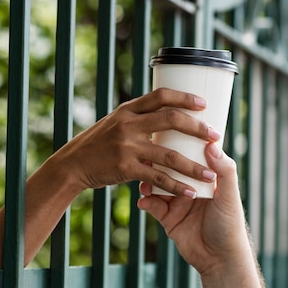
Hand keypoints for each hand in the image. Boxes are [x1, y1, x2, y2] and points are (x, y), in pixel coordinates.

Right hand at [50, 88, 219, 196]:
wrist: (71, 166)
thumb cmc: (96, 146)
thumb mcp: (114, 124)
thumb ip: (138, 120)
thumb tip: (166, 115)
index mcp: (128, 110)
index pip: (161, 95)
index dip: (185, 97)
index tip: (204, 103)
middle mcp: (128, 123)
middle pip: (171, 119)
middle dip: (198, 127)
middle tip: (216, 135)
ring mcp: (127, 146)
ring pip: (169, 154)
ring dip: (193, 165)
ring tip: (210, 174)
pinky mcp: (126, 168)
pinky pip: (158, 178)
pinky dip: (176, 186)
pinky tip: (190, 192)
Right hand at [137, 142, 251, 275]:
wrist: (220, 259)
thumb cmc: (230, 224)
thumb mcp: (228, 195)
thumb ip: (224, 170)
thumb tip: (212, 144)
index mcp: (205, 179)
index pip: (190, 157)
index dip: (178, 146)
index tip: (165, 136)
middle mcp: (190, 188)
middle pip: (170, 169)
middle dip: (157, 164)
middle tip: (147, 159)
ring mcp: (178, 203)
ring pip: (158, 186)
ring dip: (148, 183)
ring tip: (144, 185)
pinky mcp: (168, 219)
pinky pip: (152, 206)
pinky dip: (146, 202)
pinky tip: (143, 201)